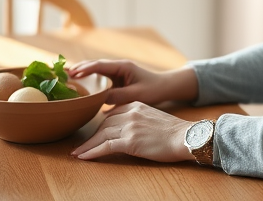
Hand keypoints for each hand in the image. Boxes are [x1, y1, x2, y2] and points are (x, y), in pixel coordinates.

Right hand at [68, 60, 197, 104]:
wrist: (165, 88)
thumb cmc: (154, 89)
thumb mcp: (137, 94)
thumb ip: (120, 96)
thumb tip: (101, 100)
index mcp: (122, 67)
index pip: (100, 65)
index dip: (85, 69)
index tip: (73, 73)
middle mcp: (118, 67)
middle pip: (94, 65)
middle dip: (79, 68)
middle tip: (64, 74)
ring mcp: (116, 73)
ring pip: (96, 71)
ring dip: (83, 73)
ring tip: (67, 78)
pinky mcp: (116, 81)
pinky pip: (100, 79)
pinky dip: (89, 81)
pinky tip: (80, 87)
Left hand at [70, 102, 193, 162]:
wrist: (185, 136)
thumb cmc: (174, 132)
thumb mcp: (153, 118)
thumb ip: (138, 119)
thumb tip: (126, 129)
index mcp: (136, 105)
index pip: (112, 115)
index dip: (101, 127)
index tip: (93, 135)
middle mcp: (130, 113)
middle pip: (104, 124)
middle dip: (91, 136)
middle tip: (81, 147)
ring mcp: (129, 126)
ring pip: (101, 135)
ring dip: (87, 146)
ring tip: (77, 154)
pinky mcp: (130, 141)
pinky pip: (106, 146)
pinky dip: (92, 152)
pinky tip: (83, 157)